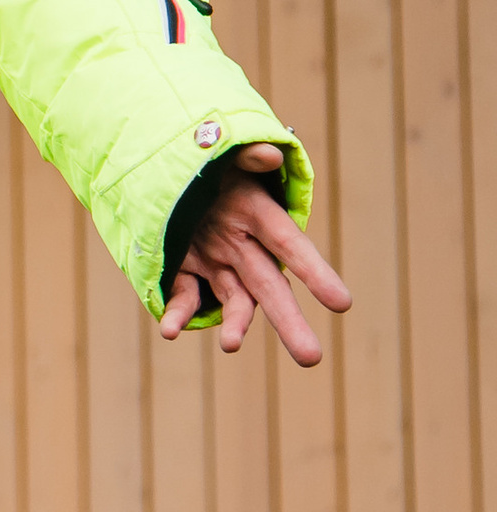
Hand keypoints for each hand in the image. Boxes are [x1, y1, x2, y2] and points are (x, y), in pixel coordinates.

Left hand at [159, 143, 351, 365]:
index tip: (342, 304)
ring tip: (231, 345)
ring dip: (235, 325)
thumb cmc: (210, 161)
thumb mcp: (226, 153)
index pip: (291, 246)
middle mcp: (243, 245)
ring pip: (235, 301)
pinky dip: (179, 314)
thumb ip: (245, 155)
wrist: (170, 173)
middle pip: (270, 287)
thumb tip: (266, 153)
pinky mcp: (188, 273)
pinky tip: (169, 330)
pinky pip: (186, 297)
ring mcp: (216, 262)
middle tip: (311, 358)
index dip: (314, 272)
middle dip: (289, 322)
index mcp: (259, 215)